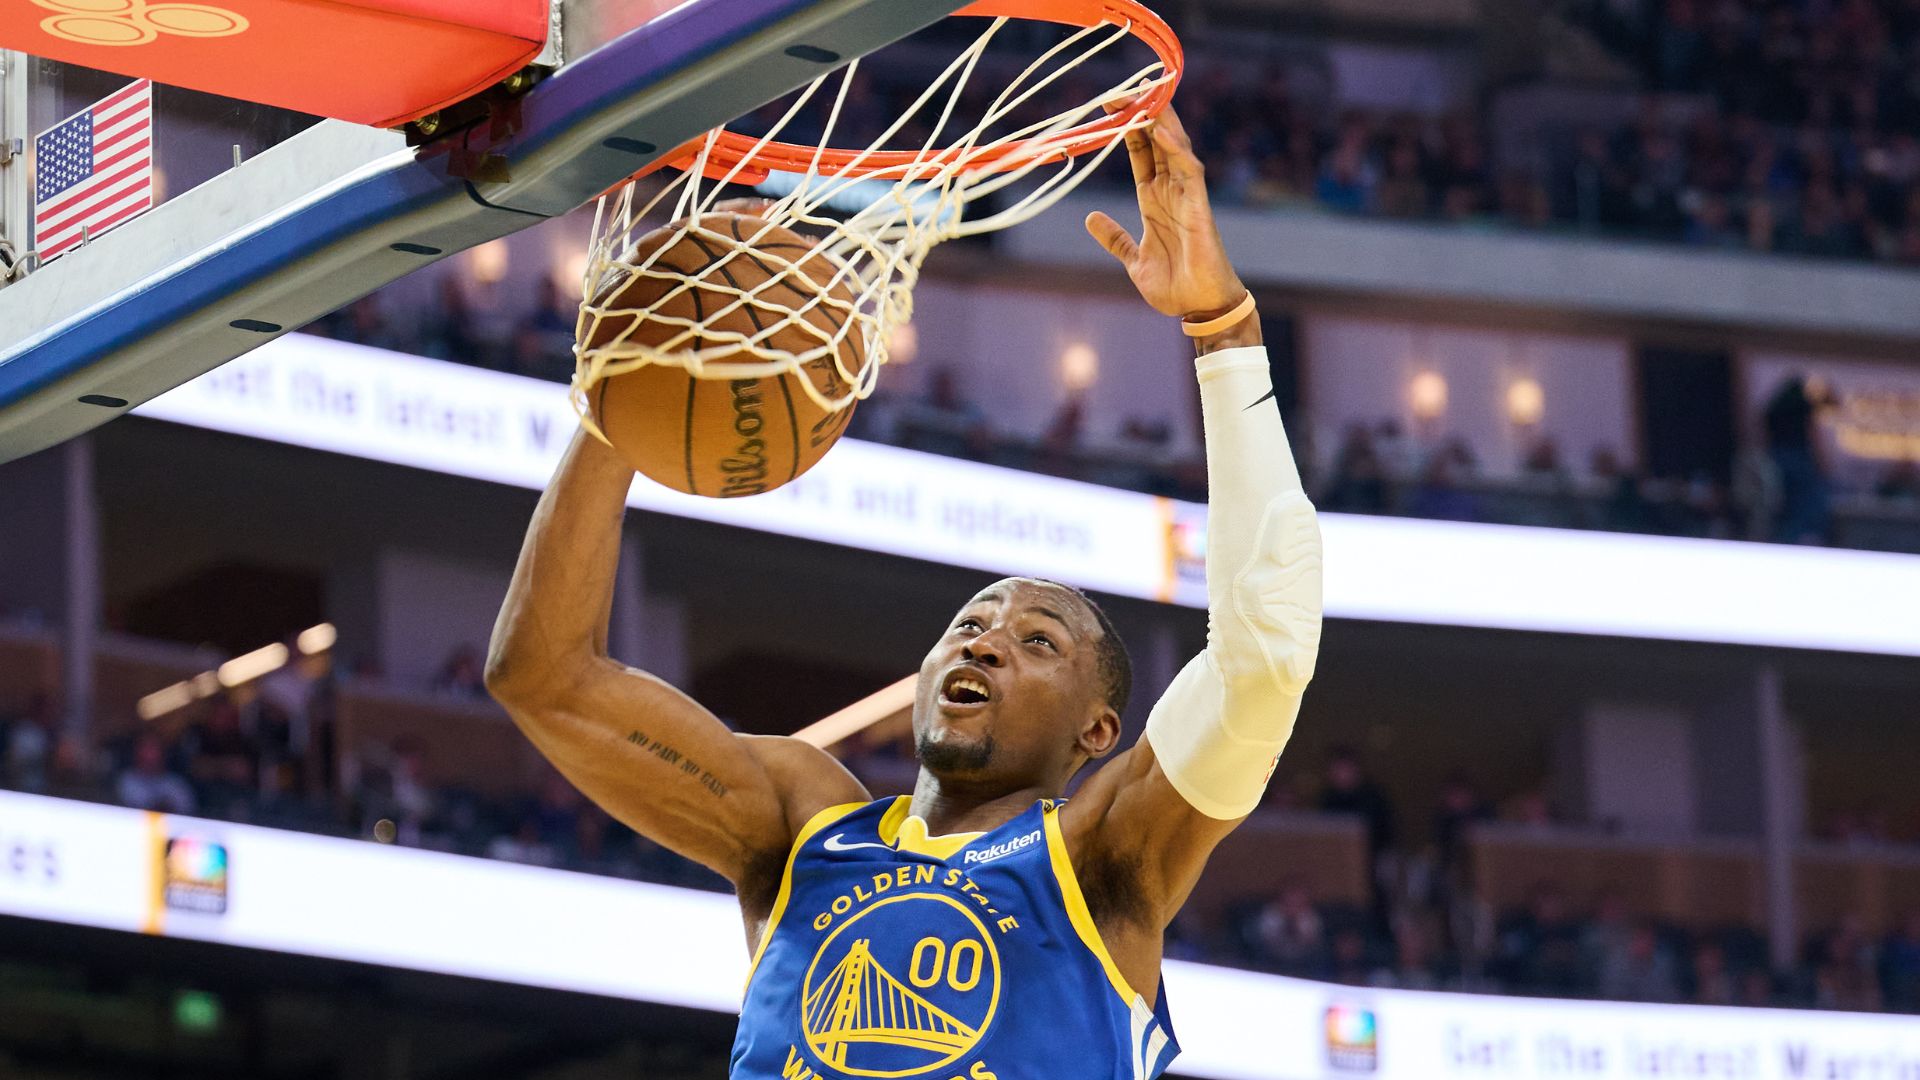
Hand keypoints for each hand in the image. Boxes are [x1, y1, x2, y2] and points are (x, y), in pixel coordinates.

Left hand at [1085, 106, 1246, 320]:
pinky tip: (1162, 131)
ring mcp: (1186, 197)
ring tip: (1144, 95)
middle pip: (1157, 142)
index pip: (1141, 154)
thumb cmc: (1174, 285)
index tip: (1110, 103)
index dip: (1127, 128)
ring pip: (1175, 148)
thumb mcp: (1133, 259)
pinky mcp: (1199, 208)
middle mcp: (1171, 192)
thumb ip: (1116, 238)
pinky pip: (1190, 171)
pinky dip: (1177, 150)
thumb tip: (1092, 219)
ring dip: (1160, 122)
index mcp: (1153, 200)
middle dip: (1142, 114)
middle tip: (1122, 88)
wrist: (1199, 308)